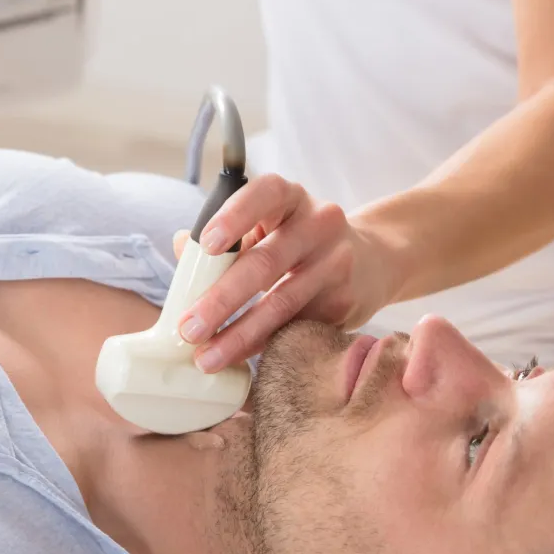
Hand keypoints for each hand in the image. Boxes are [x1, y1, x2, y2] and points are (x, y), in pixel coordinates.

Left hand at [173, 174, 403, 372]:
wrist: (371, 262)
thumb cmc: (297, 243)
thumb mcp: (267, 229)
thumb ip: (227, 238)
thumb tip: (182, 246)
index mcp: (291, 198)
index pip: (267, 193)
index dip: (235, 216)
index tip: (207, 245)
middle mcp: (319, 223)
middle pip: (266, 262)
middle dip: (222, 299)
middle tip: (189, 329)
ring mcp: (336, 263)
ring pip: (283, 303)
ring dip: (239, 335)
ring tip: (205, 358)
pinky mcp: (346, 302)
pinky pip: (298, 327)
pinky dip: (265, 346)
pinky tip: (239, 360)